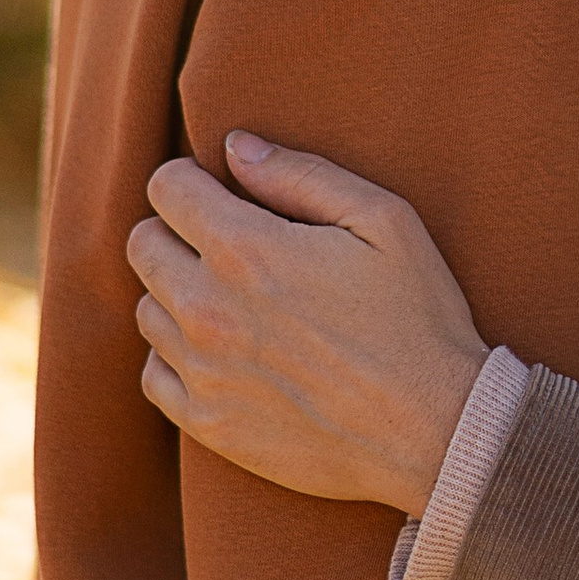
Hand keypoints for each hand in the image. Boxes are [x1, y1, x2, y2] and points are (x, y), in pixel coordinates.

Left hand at [127, 135, 487, 509]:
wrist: (437, 431)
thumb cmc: (418, 318)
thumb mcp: (384, 221)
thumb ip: (301, 176)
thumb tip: (236, 148)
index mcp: (245, 250)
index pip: (165, 189)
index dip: (192, 179)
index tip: (220, 191)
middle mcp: (207, 309)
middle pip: (142, 245)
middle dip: (176, 230)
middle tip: (225, 243)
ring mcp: (201, 372)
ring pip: (147, 308)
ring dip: (177, 293)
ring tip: (234, 299)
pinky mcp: (207, 423)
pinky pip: (154, 374)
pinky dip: (176, 356)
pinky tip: (223, 351)